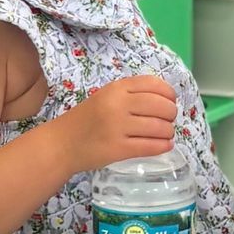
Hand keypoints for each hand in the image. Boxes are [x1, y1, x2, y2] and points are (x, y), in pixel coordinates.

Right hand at [60, 74, 178, 172]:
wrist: (61, 144)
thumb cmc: (86, 120)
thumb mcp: (106, 97)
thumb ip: (131, 94)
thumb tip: (166, 100)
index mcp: (116, 88)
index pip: (154, 84)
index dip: (169, 94)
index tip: (171, 101)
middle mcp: (118, 105)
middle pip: (161, 106)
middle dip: (171, 114)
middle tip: (169, 120)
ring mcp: (118, 127)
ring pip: (159, 127)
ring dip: (169, 131)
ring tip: (166, 134)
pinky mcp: (118, 149)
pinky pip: (151, 146)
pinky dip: (163, 146)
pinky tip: (165, 145)